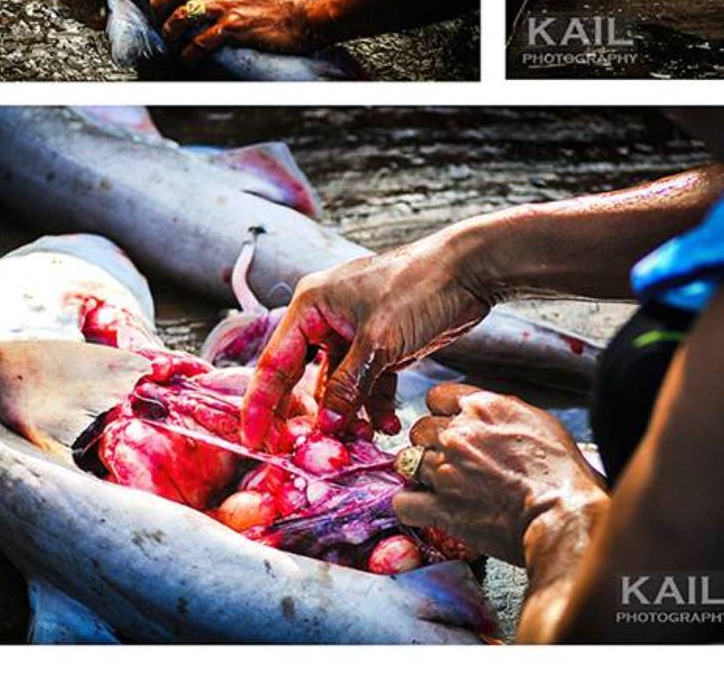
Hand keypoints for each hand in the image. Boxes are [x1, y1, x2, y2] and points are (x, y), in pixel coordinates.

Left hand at [150, 0, 321, 60]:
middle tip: (157, 11)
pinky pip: (201, 42)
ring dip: (171, 29)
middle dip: (160, 1)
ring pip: (184, 15)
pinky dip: (190, 53)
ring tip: (170, 38)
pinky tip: (188, 59)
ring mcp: (229, 5)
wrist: (313, 12)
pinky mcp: (235, 27)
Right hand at [238, 228, 493, 448]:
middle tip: (303, 453)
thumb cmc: (420, 287)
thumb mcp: (379, 342)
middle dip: (308, 416)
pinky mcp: (381, 346)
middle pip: (302, 378)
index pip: (275, 363)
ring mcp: (354, 333)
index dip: (261, 405)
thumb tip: (324, 427)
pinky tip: (388, 426)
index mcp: (312, 306)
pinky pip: (366, 384)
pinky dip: (374, 406)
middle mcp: (326, 319)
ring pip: (338, 387)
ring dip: (347, 416)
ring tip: (361, 441)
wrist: (470, 271)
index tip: (253, 440)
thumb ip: (348, 387)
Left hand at [393, 383, 607, 565]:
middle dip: (432, 445)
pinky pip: (403, 502)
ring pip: (408, 462)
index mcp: (482, 407)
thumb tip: (488, 415)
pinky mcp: (440, 507)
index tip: (452, 428)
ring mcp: (445, 470)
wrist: (562, 514)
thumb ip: (502, 413)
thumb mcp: (537, 422)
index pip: (437, 397)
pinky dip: (412, 506)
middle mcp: (457, 433)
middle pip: (420, 429)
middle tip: (452, 462)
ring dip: (423, 474)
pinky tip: (428, 508)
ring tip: (444, 487)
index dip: (444, 414)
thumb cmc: (562, 472)